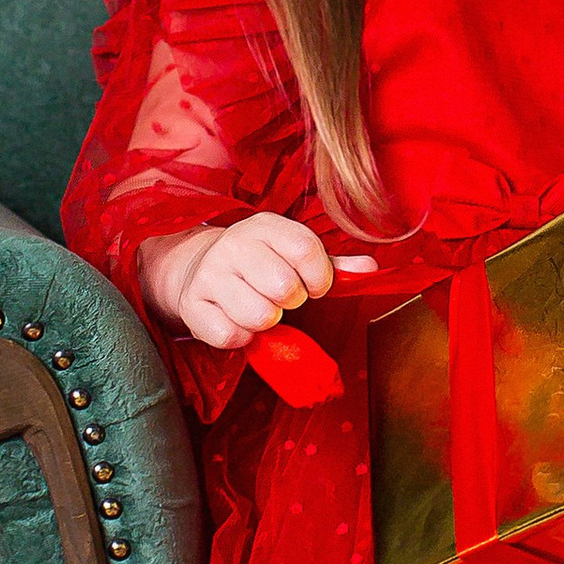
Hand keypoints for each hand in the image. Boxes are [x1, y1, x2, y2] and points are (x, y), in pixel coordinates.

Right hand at [139, 213, 372, 350]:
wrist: (198, 267)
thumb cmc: (259, 263)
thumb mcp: (293, 254)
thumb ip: (333, 264)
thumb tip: (371, 269)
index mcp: (266, 226)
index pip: (306, 250)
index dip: (320, 278)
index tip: (315, 286)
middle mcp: (235, 244)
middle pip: (284, 288)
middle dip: (291, 302)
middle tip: (282, 299)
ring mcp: (210, 273)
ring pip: (259, 316)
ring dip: (267, 322)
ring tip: (260, 309)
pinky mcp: (192, 304)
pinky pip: (230, 335)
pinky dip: (241, 337)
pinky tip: (238, 321)